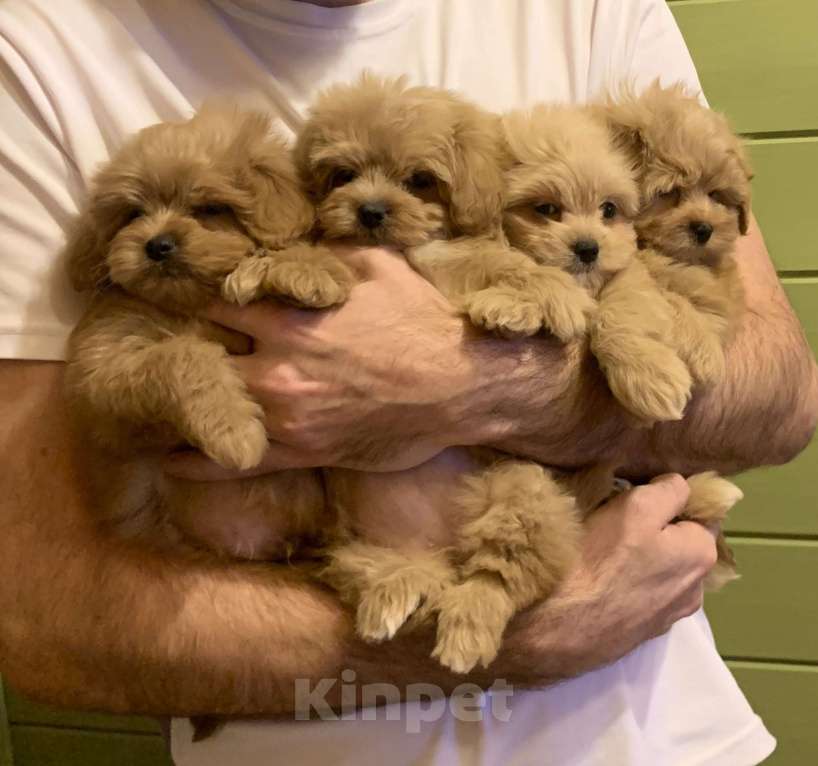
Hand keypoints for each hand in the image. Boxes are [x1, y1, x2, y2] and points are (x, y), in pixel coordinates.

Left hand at [167, 247, 504, 477]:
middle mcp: (277, 367)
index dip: (201, 300)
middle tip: (176, 349)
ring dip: (187, 400)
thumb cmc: (423, 321)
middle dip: (192, 348)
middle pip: (204, 355)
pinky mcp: (303, 452)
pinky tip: (167, 458)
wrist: (462, 384)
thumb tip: (296, 247)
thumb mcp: (377, 265)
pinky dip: (195, 461)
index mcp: (290, 316)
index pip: (216, 301)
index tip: (191, 302)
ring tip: (163, 398)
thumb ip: (323, 256)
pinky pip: (235, 463)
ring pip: (212, 407)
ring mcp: (287, 415)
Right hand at [507, 474, 716, 676]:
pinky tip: (596, 581)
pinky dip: (623, 584)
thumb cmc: (599, 560)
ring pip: (657, 570)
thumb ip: (669, 491)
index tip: (636, 497)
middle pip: (677, 543)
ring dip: (638, 558)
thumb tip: (680, 487)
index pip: (698, 512)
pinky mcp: (638, 633)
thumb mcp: (637, 506)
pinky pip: (637, 594)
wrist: (557, 626)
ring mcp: (666, 617)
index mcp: (702, 556)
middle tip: (614, 521)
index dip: (669, 499)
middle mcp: (694, 590)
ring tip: (600, 552)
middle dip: (654, 530)